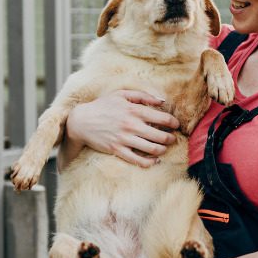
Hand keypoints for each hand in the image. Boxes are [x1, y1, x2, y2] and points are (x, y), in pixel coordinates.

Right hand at [60, 90, 179, 168]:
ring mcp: (124, 139)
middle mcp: (131, 125)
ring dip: (162, 149)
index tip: (176, 125)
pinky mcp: (117, 150)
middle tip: (172, 138)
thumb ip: (143, 95)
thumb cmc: (103, 106)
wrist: (82, 121)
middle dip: (171, 138)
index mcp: (134, 110)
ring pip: (152, 149)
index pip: (163, 118)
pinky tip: (154, 160)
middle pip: (160, 136)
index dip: (173, 123)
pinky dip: (149, 162)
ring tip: (164, 148)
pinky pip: (138, 160)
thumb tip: (162, 101)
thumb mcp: (121, 94)